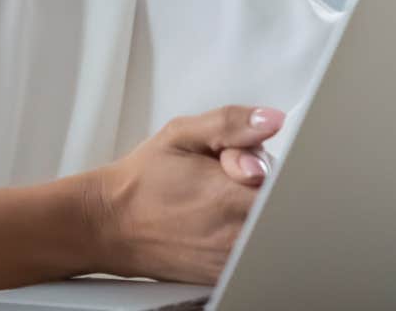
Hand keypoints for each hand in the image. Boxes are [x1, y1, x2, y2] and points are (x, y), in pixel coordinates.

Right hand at [85, 106, 283, 284]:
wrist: (112, 225)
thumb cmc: (142, 181)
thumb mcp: (181, 135)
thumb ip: (231, 124)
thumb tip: (270, 120)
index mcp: (228, 195)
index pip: (284, 178)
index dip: (264, 169)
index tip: (243, 168)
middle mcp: (235, 233)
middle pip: (281, 204)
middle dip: (260, 188)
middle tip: (226, 182)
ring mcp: (232, 259)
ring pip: (270, 229)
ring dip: (253, 213)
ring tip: (218, 205)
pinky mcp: (226, 275)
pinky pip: (256, 251)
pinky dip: (245, 235)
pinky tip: (216, 226)